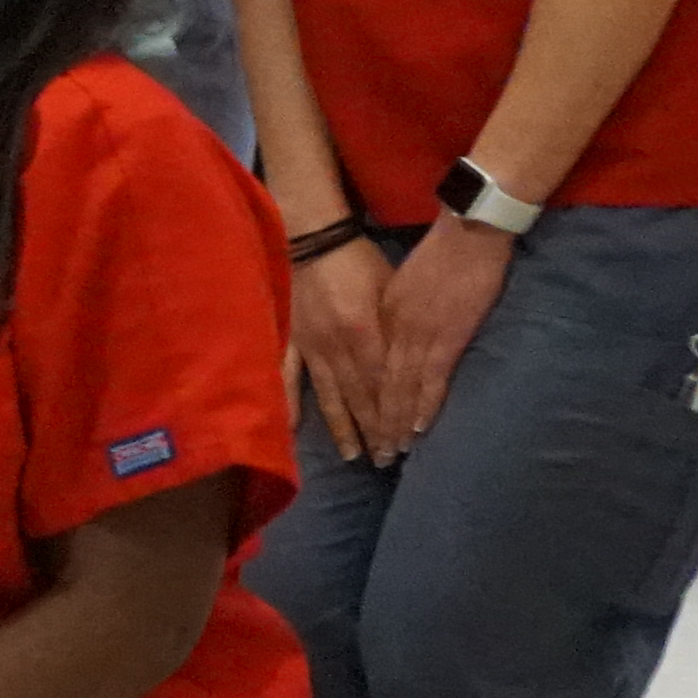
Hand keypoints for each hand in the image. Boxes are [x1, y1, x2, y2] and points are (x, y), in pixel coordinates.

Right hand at [289, 231, 398, 464]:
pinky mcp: (293, 340)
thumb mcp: (389, 292)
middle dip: (374, 431)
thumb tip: (407, 369)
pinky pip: (290, 376)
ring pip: (330, 395)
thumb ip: (395, 332)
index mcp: (365, 335)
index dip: (394, 417)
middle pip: (360, 399)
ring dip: (343, 428)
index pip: (385, 386)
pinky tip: (292, 428)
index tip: (404, 443)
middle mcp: (338, 349)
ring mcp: (311, 348)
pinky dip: (290, 402)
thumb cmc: (359, 260)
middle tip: (386, 460)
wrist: (313, 236)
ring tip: (355, 456)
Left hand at [362, 218, 512, 454]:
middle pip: (380, 386)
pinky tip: (420, 427)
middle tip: (374, 455)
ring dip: (397, 422)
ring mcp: (419, 336)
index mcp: (382, 318)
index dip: (364, 402)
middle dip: (377, 423)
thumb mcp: (401, 286)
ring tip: (393, 451)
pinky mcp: (447, 338)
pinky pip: (432, 379)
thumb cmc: (438, 254)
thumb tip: (392, 342)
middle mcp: (393, 332)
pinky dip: (425, 405)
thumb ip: (394, 316)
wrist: (466, 233)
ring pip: (401, 389)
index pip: (368, 370)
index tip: (360, 428)